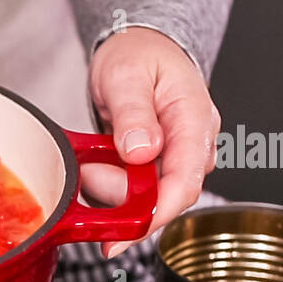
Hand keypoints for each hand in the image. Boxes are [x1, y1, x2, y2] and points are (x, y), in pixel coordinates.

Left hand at [85, 27, 220, 256]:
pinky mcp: (159, 166)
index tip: (123, 233)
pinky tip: (96, 167)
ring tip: (90, 160)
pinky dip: (112, 186)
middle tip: (88, 170)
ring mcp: (177, 157)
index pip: (185, 182)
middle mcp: (193, 145)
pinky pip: (136, 190)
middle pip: (164, 197)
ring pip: (146, 197)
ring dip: (112, 189)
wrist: (139, 48)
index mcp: (194, 120)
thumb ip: (133, 113)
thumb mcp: (126, 74)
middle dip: (121, 197)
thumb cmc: (138, 54)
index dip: (156, 213)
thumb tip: (142, 151)